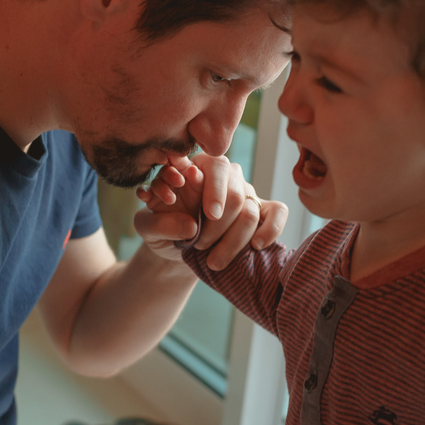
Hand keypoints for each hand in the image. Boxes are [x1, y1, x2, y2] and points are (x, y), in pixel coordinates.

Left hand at [134, 155, 287, 269]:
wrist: (177, 252)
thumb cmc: (162, 231)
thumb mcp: (147, 229)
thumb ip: (158, 223)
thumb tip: (191, 226)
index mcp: (196, 168)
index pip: (215, 165)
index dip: (213, 189)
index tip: (209, 215)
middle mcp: (223, 176)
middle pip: (235, 189)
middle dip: (219, 223)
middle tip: (200, 244)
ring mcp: (243, 193)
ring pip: (251, 208)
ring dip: (233, 238)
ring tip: (213, 259)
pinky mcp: (259, 213)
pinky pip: (277, 212)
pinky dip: (271, 229)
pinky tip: (257, 246)